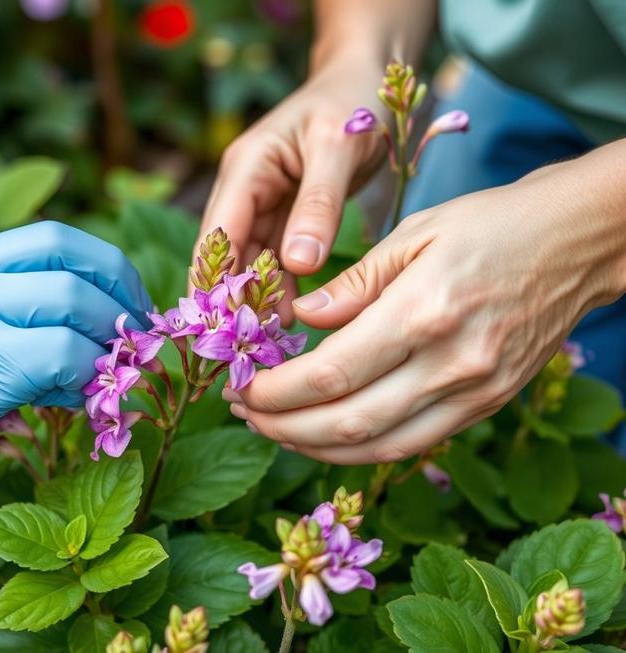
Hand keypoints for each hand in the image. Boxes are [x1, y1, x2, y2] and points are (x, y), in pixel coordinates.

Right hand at [0, 221, 151, 480]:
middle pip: (73, 276)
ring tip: (108, 372)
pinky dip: (83, 378)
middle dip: (121, 310)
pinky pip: (59, 361)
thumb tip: (117, 316)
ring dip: (108, 346)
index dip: (110, 268)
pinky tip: (76, 397)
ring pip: (73, 315)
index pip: (58, 238)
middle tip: (136, 342)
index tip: (133, 301)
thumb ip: (25, 300)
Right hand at [195, 56, 385, 322]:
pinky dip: (279, 289)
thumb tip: (297, 264)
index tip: (221, 330)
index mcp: (246, 169)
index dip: (214, 283)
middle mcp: (244, 190)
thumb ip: (318, 205)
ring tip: (269, 346)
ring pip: (249, 263)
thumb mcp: (340, 146)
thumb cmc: (354, 100)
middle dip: (233, 301)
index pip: (217, 236)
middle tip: (248, 351)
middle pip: (226, 256)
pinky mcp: (284, 217)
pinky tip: (288, 322)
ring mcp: (262, 205)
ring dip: (255, 301)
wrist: (367, 77)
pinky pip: (274, 260)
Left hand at [225, 151, 625, 462]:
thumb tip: (301, 320)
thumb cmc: (493, 224)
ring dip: (315, 447)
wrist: (580, 243)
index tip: (240, 387)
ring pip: (379, 447)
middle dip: (282, 426)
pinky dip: (361, 449)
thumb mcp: (416, 232)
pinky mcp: (487, 405)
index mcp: (425, 310)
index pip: (331, 374)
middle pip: (347, 423)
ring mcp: (475, 393)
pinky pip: (413, 443)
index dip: (276, 392)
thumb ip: (354, 283)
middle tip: (243, 412)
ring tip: (273, 429)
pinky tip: (326, 436)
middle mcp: (452, 363)